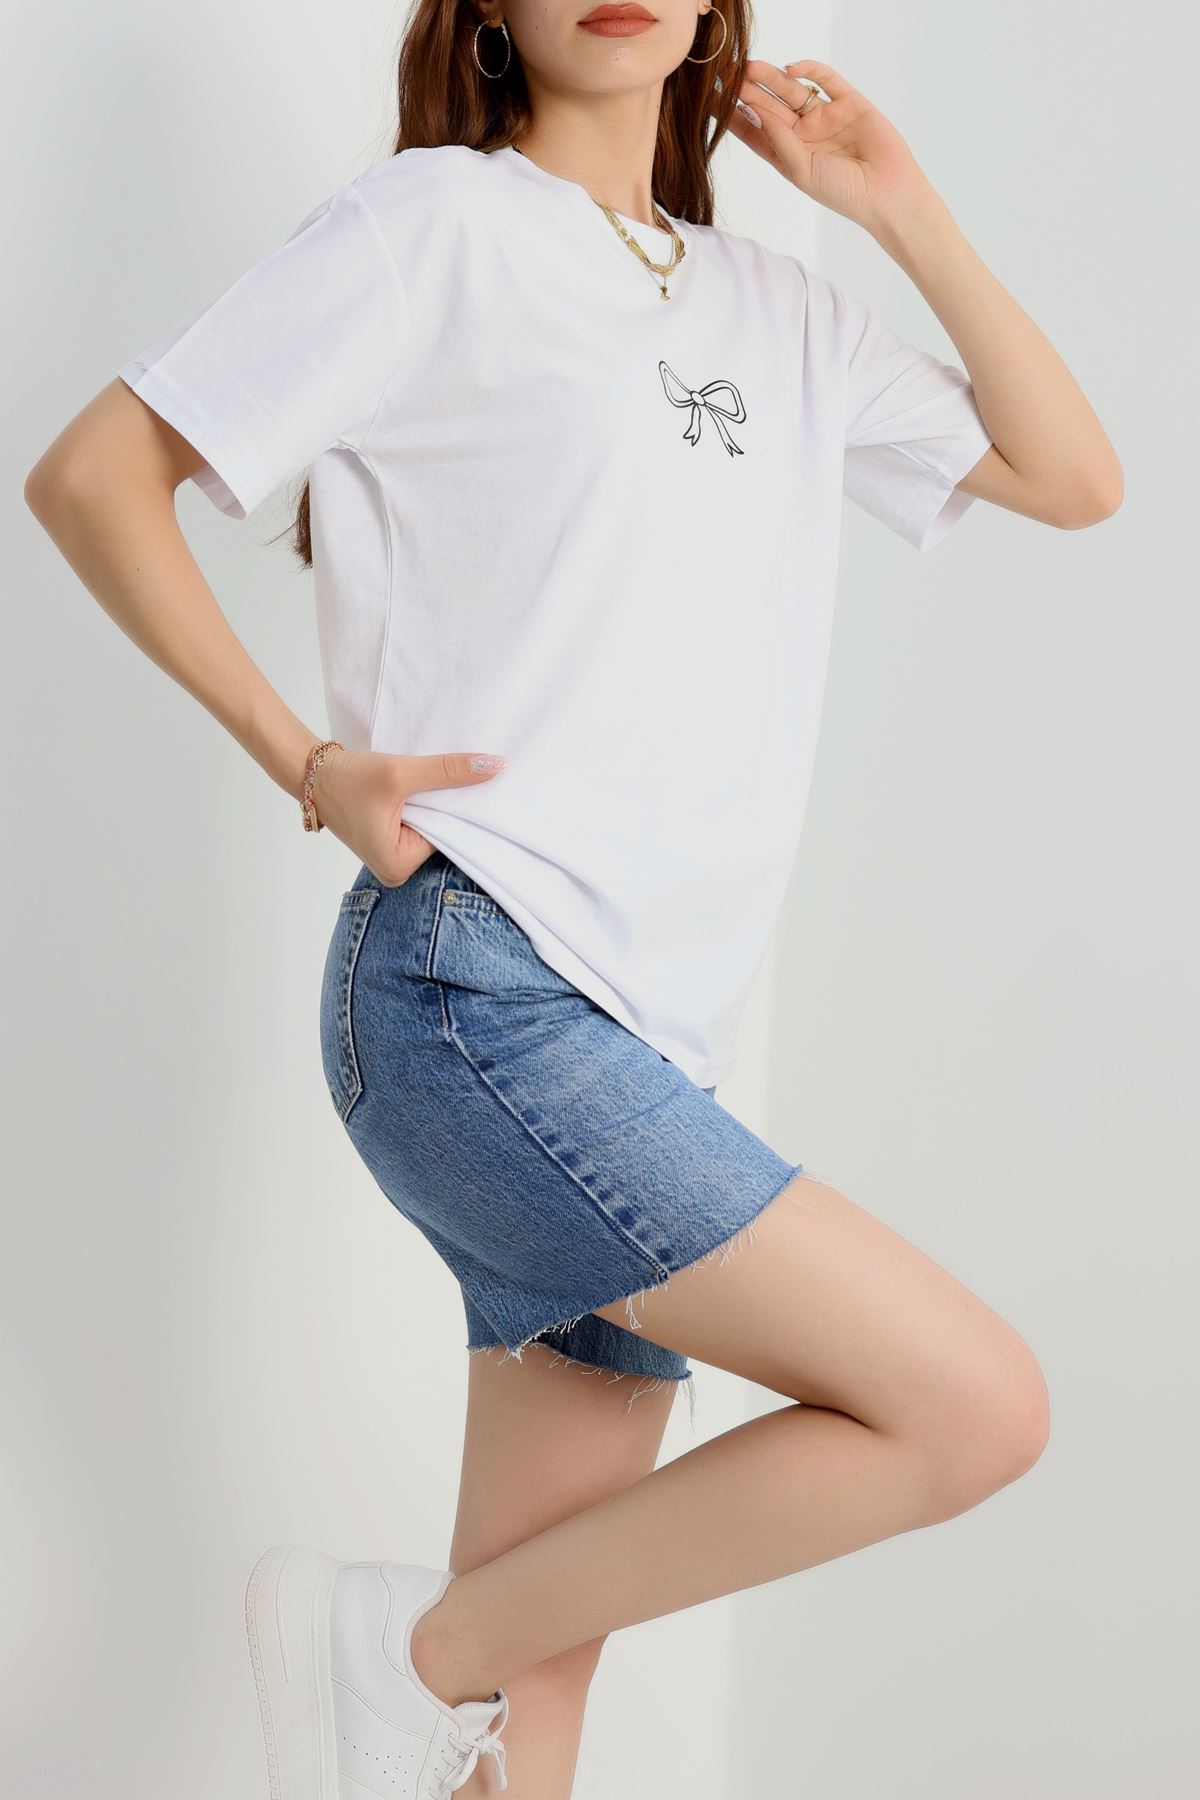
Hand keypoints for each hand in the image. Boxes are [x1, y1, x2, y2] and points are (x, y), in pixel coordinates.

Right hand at [310, 746, 506, 884]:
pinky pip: (420, 824)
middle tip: (474, 779)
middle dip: (452, 808)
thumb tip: (494, 766)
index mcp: (398, 866)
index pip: (449, 837)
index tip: (483, 786)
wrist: (312, 771)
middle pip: (442, 834)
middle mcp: (396, 870)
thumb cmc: (348, 779)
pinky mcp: (390, 842)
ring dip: (439, 805)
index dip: (463, 810)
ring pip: (432, 827)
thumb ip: (447, 772)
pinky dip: (426, 805)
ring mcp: (392, 857)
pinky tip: (433, 788)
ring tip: (453, 781)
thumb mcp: (400, 773)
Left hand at [724, 59, 936, 233]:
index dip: (733, 116)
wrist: (887, 193)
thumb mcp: (801, 171)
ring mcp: (826, 116)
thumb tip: (756, 110)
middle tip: (724, 74)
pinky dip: (810, 70)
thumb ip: (779, 141)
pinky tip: (790, 68)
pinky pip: (827, 80)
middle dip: (747, 90)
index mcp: (788, 155)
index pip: (754, 131)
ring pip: (793, 90)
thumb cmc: (843, 192)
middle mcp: (804, 134)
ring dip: (771, 78)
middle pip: (770, 106)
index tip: (709, 102)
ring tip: (749, 66)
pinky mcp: (849, 102)